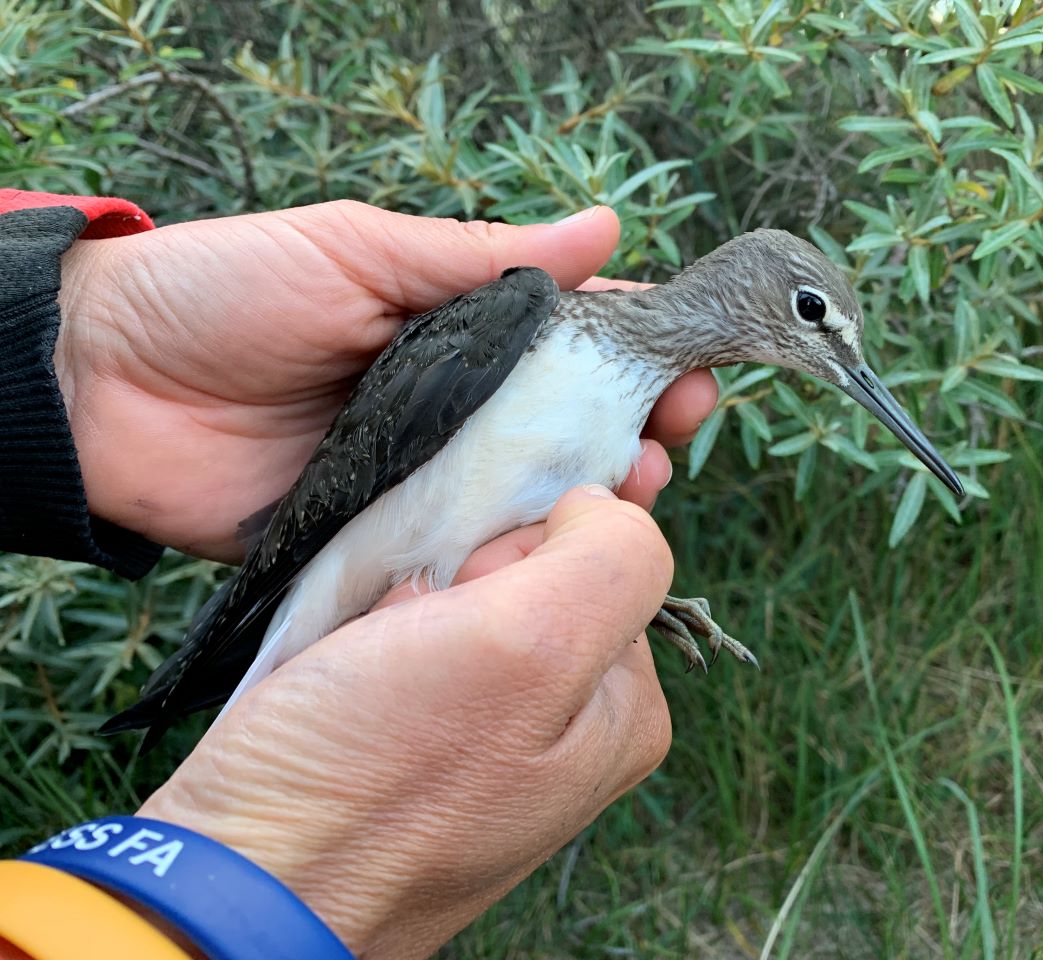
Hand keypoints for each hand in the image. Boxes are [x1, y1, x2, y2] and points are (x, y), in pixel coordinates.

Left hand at [55, 202, 717, 559]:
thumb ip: (482, 256)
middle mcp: (453, 416)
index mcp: (456, 338)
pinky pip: (460, 560)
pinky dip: (509, 563)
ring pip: (527, 502)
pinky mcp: (382, 548)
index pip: (572, 349)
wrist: (102, 389)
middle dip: (634, 436)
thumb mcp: (359, 250)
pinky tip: (552, 560)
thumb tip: (607, 226)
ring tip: (633, 495)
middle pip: (566, 434)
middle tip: (671, 442)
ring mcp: (422, 486)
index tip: (692, 368)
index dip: (639, 357)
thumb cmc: (226, 293)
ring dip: (589, 501)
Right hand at [138, 485, 672, 958]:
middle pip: (536, 574)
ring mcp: (492, 740)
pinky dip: (376, 631)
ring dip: (412, 602)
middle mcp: (571, 731)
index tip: (472, 589)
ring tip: (376, 649)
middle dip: (465, 575)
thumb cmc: (377, 773)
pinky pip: (410, 640)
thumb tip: (605, 504)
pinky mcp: (416, 742)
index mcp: (622, 712)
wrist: (239, 881)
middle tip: (412, 631)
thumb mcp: (527, 646)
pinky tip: (353, 663)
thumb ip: (605, 559)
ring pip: (465, 599)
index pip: (603, 556)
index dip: (529, 544)